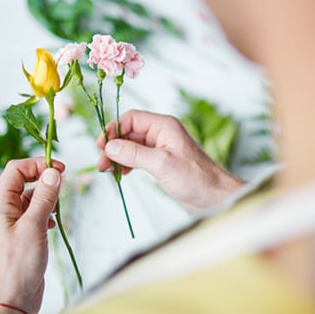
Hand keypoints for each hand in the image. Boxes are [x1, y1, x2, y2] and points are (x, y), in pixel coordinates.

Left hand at [0, 157, 64, 313]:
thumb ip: (44, 197)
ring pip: (31, 196)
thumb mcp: (34, 226)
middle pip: (24, 180)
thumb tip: (53, 172)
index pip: (16, 170)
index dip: (37, 164)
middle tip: (62, 184)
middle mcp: (4, 209)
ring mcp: (13, 221)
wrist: (12, 299)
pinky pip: (35, 211)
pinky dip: (46, 211)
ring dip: (47, 196)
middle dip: (44, 179)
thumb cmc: (18, 265)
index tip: (59, 168)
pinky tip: (52, 222)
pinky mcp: (22, 232)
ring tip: (57, 207)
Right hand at [97, 110, 242, 210]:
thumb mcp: (161, 164)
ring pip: (131, 146)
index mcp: (164, 126)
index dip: (114, 129)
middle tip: (102, 163)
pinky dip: (127, 164)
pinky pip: (137, 158)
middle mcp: (161, 133)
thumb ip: (134, 153)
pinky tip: (122, 174)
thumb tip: (110, 146)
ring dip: (118, 156)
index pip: (132, 119)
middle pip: (129, 133)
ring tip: (107, 170)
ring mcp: (160, 148)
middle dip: (113, 146)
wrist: (213, 196)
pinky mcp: (160, 161)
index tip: (101, 144)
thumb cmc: (195, 177)